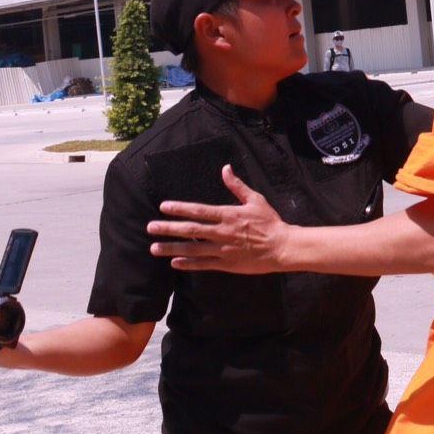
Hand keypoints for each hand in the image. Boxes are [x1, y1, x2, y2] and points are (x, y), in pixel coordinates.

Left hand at [148, 166, 290, 273]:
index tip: (163, 207)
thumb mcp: (255, 200)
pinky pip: (203, 265)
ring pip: (192, 249)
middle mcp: (222, 232)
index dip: (180, 208)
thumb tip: (225, 169)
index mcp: (228, 215)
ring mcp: (223, 250)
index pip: (199, 210)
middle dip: (168, 228)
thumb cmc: (270, 222)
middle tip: (150, 227)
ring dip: (172, 248)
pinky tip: (174, 263)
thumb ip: (237, 186)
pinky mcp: (227, 265)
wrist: (282, 247)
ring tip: (154, 248)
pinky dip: (188, 264)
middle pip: (190, 230)